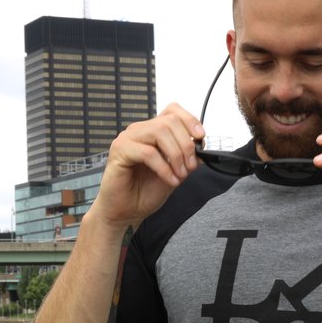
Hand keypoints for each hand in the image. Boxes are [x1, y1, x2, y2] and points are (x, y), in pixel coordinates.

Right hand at [91, 103, 203, 228]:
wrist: (126, 211)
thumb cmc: (145, 191)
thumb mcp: (175, 172)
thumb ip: (188, 158)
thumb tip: (202, 148)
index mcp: (152, 132)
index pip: (172, 111)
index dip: (189, 120)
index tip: (200, 137)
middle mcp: (139, 131)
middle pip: (169, 121)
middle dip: (186, 144)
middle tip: (190, 166)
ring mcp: (127, 139)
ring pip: (159, 132)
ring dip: (176, 155)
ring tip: (180, 174)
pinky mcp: (119, 151)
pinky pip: (148, 153)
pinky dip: (164, 167)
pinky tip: (170, 179)